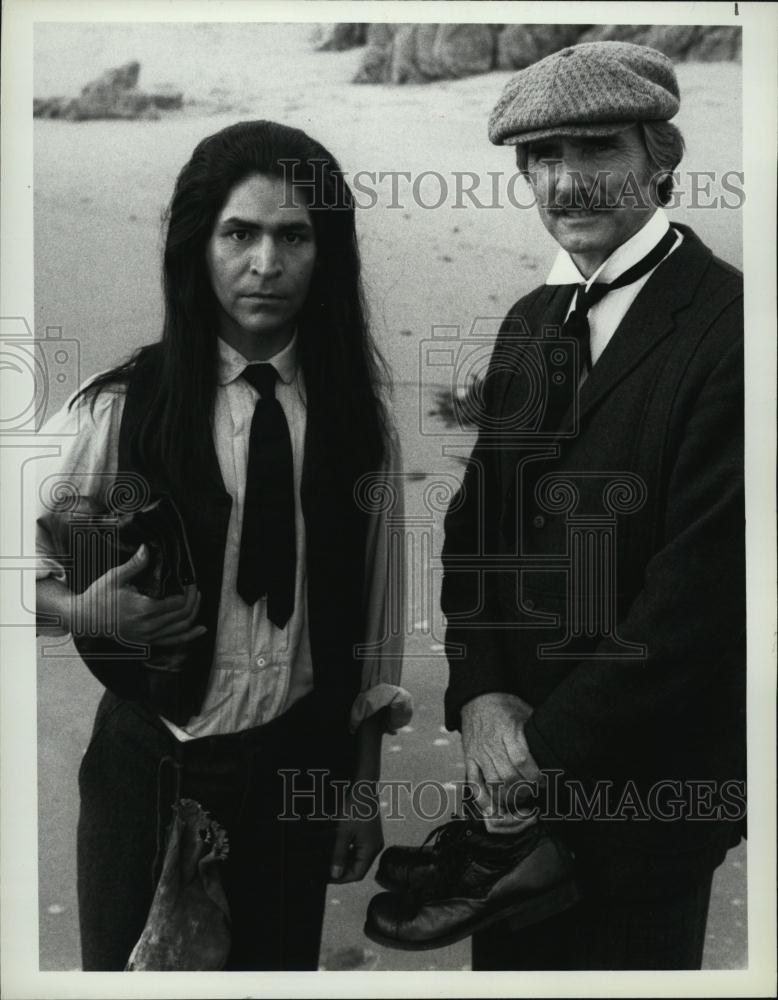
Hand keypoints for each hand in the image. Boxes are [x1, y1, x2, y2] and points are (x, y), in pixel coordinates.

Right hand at [74, 544, 205, 647]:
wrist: (85, 619)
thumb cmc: (99, 596)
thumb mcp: (116, 577)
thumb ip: (135, 564)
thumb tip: (147, 548)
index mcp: (145, 610)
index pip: (179, 602)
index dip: (189, 591)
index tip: (190, 581)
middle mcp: (149, 626)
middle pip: (184, 615)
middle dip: (194, 600)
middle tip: (195, 588)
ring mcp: (148, 637)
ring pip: (181, 629)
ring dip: (193, 614)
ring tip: (198, 600)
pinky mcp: (146, 642)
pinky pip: (173, 641)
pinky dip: (188, 635)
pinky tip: (200, 629)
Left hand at [329, 790, 383, 883]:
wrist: (364, 788)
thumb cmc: (357, 807)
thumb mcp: (343, 832)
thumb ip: (339, 854)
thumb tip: (335, 873)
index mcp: (371, 849)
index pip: (358, 874)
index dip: (342, 878)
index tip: (328, 878)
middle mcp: (375, 847)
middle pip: (358, 867)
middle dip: (342, 870)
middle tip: (326, 869)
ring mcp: (373, 841)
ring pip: (358, 859)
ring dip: (344, 861)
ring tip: (330, 859)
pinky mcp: (370, 835)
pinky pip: (359, 850)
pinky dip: (348, 852)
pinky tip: (338, 848)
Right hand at [460, 691, 540, 817]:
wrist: (476, 699)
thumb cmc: (503, 706)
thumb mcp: (524, 711)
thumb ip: (536, 730)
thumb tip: (559, 744)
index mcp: (507, 730)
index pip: (521, 758)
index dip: (535, 774)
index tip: (544, 780)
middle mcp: (492, 744)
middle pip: (508, 775)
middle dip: (525, 788)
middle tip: (535, 791)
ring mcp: (479, 753)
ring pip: (493, 783)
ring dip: (509, 796)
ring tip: (521, 797)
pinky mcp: (469, 759)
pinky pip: (474, 783)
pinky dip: (484, 799)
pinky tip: (495, 806)